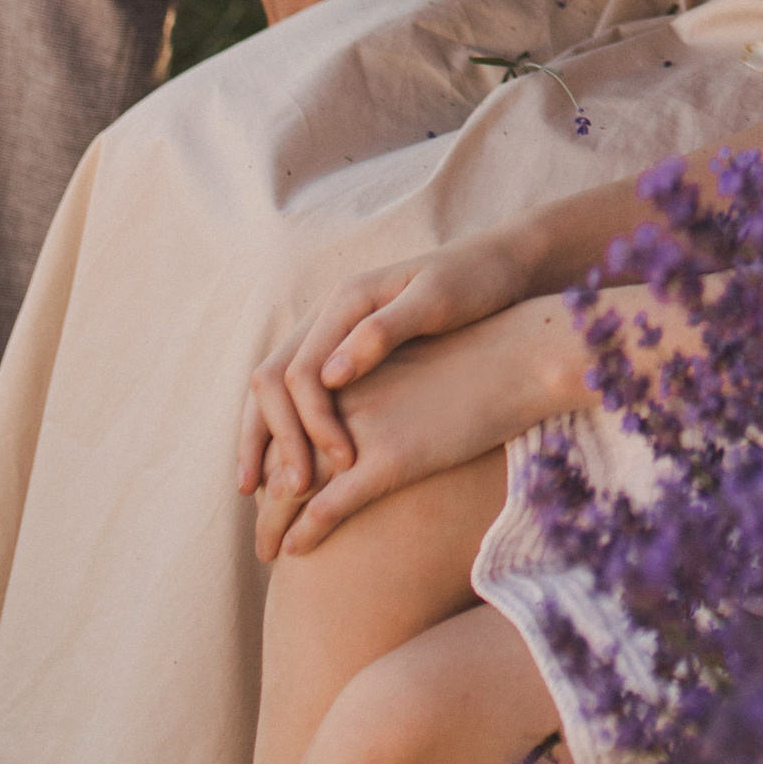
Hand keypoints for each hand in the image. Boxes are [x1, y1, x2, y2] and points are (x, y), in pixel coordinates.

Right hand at [238, 232, 544, 506]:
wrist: (503, 265)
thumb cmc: (478, 283)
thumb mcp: (438, 302)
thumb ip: (382, 333)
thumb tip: (328, 377)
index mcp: (346, 301)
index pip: (298, 372)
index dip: (308, 425)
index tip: (336, 468)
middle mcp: (331, 316)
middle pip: (272, 381)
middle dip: (267, 440)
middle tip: (276, 498)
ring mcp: (338, 334)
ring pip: (276, 389)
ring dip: (265, 439)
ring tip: (259, 494)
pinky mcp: (352, 353)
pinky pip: (303, 393)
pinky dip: (288, 429)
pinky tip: (294, 465)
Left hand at [252, 298, 588, 559]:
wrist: (523, 356)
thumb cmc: (481, 360)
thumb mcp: (416, 365)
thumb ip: (383, 387)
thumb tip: (369, 419)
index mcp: (348, 367)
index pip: (285, 413)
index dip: (265, 452)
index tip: (259, 486)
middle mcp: (345, 395)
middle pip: (280, 450)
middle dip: (262, 496)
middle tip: (259, 530)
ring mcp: (364, 428)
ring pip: (293, 483)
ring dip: (273, 522)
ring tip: (267, 551)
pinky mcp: (391, 460)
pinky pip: (329, 504)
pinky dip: (306, 530)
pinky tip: (295, 550)